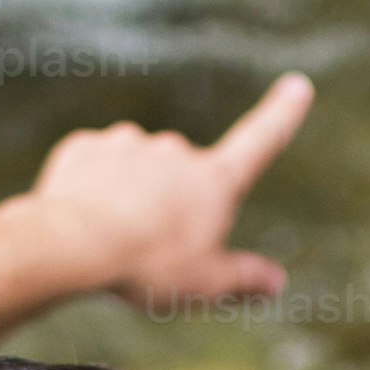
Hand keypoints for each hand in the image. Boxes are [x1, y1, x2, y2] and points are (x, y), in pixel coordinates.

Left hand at [16, 74, 312, 308]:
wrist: (72, 244)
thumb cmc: (148, 266)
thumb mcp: (205, 284)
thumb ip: (244, 279)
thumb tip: (276, 282)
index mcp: (212, 181)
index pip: (259, 142)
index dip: (281, 114)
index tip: (297, 84)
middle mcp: (175, 150)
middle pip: (181, 179)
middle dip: (171, 205)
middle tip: (151, 249)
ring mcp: (128, 143)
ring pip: (135, 173)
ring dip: (129, 198)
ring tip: (111, 238)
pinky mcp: (85, 147)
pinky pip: (95, 169)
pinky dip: (91, 191)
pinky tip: (82, 219)